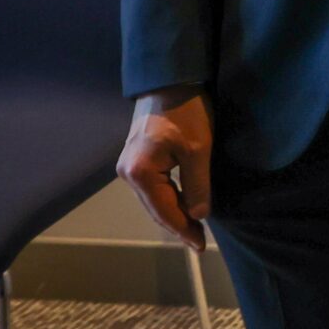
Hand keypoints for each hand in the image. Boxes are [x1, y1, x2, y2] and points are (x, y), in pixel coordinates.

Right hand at [116, 87, 213, 250]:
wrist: (171, 81)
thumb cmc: (187, 112)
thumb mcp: (198, 149)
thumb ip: (197, 185)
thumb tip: (199, 215)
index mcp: (139, 173)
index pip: (164, 211)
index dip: (184, 230)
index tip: (201, 246)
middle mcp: (127, 173)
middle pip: (156, 209)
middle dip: (179, 226)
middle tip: (200, 243)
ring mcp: (129, 165)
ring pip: (154, 199)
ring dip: (174, 213)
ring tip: (195, 228)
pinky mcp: (137, 158)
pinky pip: (154, 187)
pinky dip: (169, 198)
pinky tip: (184, 206)